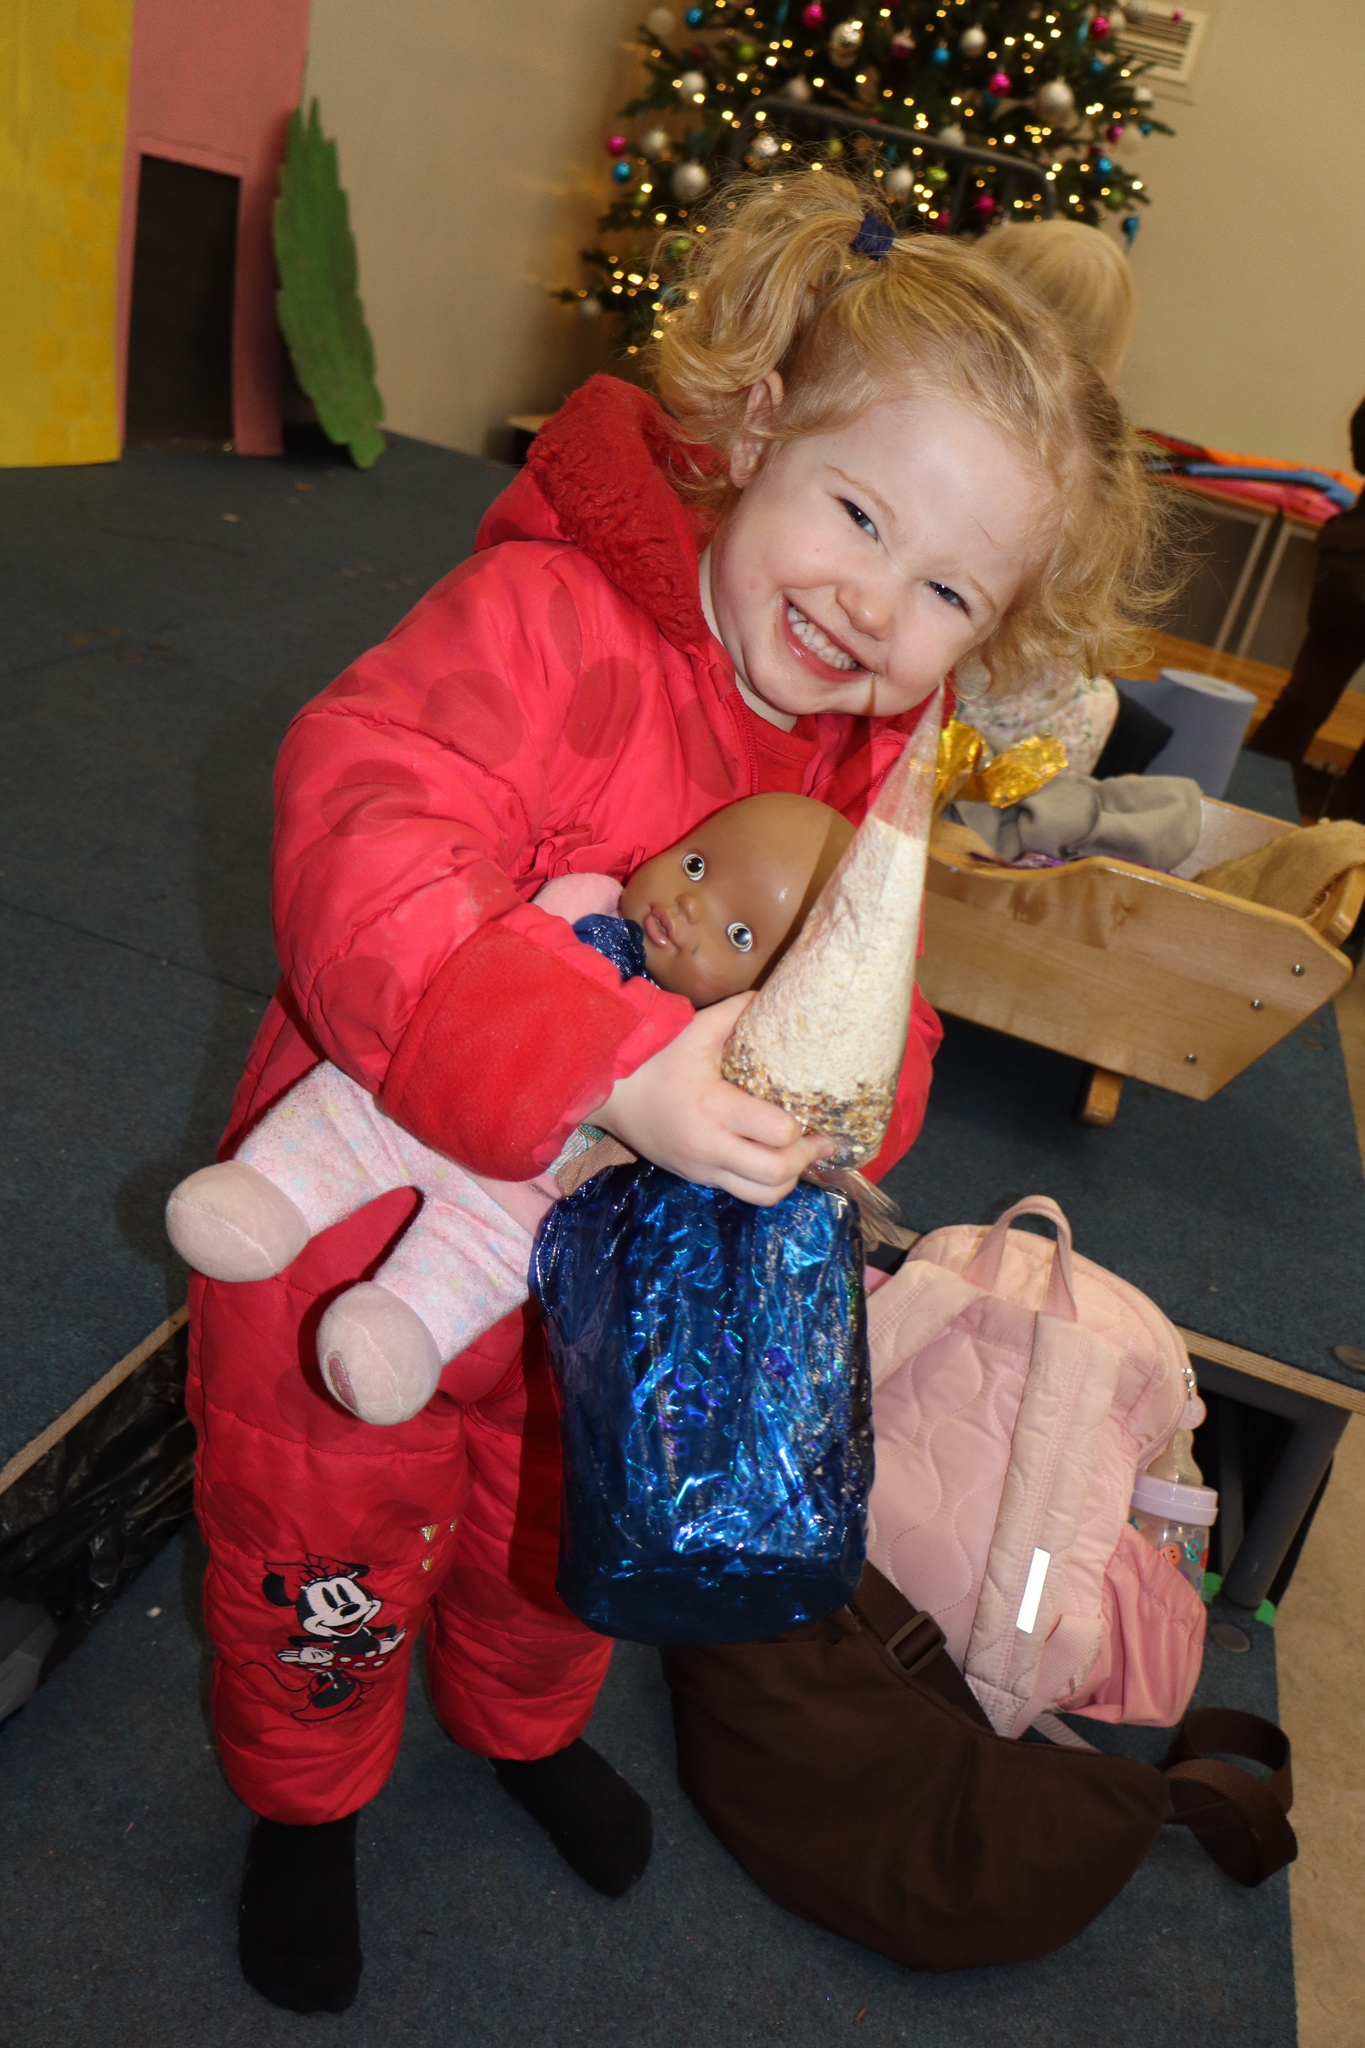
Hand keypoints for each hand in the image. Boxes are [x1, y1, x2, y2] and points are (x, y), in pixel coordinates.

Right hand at [594, 993, 833, 1205]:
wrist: (611, 1097)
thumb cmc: (656, 1061)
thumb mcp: (695, 1031)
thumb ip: (735, 1013)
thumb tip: (772, 996)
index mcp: (715, 1108)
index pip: (777, 1133)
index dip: (800, 1126)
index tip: (811, 1111)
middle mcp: (711, 1146)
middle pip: (776, 1174)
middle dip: (806, 1159)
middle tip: (820, 1139)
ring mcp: (705, 1169)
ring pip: (763, 1196)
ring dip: (789, 1179)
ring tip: (800, 1155)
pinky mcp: (700, 1179)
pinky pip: (744, 1195)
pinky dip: (767, 1184)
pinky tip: (775, 1161)